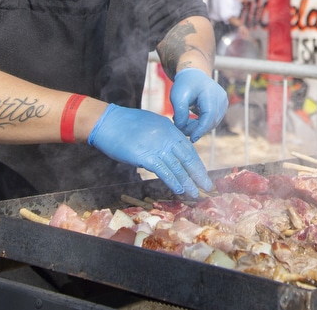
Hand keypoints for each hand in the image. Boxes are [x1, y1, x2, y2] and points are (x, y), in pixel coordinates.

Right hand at [87, 105, 212, 195]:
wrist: (108, 122)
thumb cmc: (126, 125)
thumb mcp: (152, 125)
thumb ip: (164, 136)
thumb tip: (171, 150)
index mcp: (170, 129)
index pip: (188, 149)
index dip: (196, 163)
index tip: (202, 175)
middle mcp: (167, 136)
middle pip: (188, 158)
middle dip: (198, 174)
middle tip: (207, 186)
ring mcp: (157, 146)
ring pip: (178, 166)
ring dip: (188, 182)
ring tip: (195, 193)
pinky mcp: (146, 156)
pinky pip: (164, 171)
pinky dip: (173, 181)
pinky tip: (180, 189)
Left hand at [169, 69, 227, 142]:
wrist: (194, 74)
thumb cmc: (185, 84)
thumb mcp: (177, 96)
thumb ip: (180, 112)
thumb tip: (182, 127)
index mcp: (211, 93)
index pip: (209, 115)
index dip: (201, 129)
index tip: (192, 138)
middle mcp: (221, 98)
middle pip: (211, 121)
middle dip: (196, 129)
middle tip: (180, 128)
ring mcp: (223, 103)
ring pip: (213, 123)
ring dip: (198, 127)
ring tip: (184, 122)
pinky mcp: (221, 107)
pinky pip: (213, 120)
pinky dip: (202, 124)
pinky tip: (191, 121)